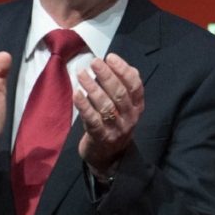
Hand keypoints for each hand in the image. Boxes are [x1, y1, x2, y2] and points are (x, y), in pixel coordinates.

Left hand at [74, 52, 144, 177]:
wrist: (109, 157)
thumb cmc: (115, 123)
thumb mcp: (125, 107)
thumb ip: (125, 86)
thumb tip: (120, 64)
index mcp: (137, 107)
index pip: (135, 86)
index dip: (123, 70)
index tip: (110, 57)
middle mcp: (130, 118)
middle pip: (120, 94)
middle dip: (107, 76)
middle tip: (94, 62)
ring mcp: (116, 129)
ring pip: (106, 106)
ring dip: (93, 88)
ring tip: (82, 73)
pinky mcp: (100, 137)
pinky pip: (92, 120)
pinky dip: (84, 106)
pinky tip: (76, 94)